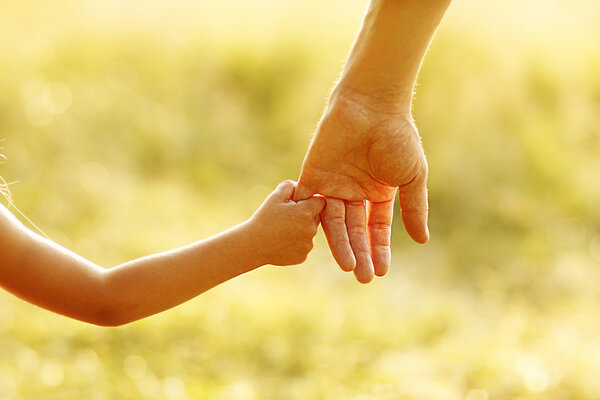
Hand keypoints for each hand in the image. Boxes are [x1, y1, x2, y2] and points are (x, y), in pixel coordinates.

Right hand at [249, 180, 324, 265]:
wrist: (252, 245)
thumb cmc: (264, 218)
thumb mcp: (275, 196)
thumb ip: (291, 186)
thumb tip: (302, 186)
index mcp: (306, 212)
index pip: (321, 201)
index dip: (310, 200)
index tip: (300, 203)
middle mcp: (311, 229)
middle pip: (317, 217)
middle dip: (306, 215)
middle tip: (288, 217)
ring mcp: (308, 245)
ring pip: (310, 233)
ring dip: (302, 230)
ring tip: (283, 230)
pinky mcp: (303, 256)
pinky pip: (304, 246)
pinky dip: (296, 244)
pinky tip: (282, 241)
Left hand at [293, 91, 428, 282]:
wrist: (372, 106)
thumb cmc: (398, 137)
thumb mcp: (412, 177)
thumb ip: (414, 208)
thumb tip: (421, 240)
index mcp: (378, 193)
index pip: (376, 229)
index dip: (379, 250)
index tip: (382, 272)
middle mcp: (354, 193)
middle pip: (355, 231)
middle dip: (360, 254)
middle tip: (364, 278)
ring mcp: (333, 186)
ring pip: (335, 223)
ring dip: (341, 245)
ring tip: (349, 266)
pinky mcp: (313, 177)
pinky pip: (310, 206)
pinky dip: (314, 223)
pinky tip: (321, 243)